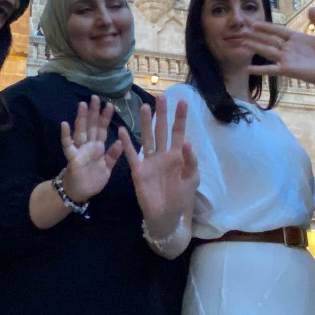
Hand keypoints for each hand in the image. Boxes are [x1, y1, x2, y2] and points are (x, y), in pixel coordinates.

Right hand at [59, 96, 125, 202]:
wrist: (79, 193)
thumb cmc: (92, 180)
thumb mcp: (107, 168)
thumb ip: (113, 155)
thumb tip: (121, 141)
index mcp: (98, 148)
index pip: (103, 129)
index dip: (106, 117)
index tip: (110, 104)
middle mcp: (88, 146)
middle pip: (91, 126)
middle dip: (94, 112)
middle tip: (95, 97)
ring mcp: (80, 150)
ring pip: (81, 131)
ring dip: (81, 118)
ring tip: (82, 104)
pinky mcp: (73, 158)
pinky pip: (68, 146)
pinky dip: (66, 136)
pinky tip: (64, 124)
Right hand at [121, 96, 198, 235]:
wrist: (166, 216)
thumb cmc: (181, 198)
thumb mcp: (192, 179)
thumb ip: (190, 160)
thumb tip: (186, 141)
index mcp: (177, 156)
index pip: (179, 132)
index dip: (180, 117)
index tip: (182, 101)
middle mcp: (163, 154)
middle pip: (162, 130)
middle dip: (162, 114)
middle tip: (161, 97)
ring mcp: (149, 161)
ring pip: (147, 137)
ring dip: (145, 123)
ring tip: (143, 107)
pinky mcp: (138, 170)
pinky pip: (131, 154)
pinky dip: (126, 143)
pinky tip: (122, 130)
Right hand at [241, 8, 314, 96]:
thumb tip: (310, 8)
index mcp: (298, 39)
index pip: (278, 31)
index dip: (266, 27)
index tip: (254, 23)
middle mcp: (290, 49)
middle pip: (268, 40)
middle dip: (255, 36)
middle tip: (241, 31)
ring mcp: (288, 59)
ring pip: (266, 51)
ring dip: (254, 47)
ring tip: (241, 42)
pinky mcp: (288, 70)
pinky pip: (271, 69)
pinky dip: (259, 69)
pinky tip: (247, 68)